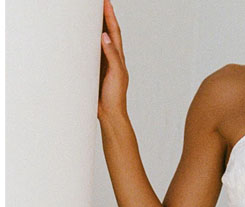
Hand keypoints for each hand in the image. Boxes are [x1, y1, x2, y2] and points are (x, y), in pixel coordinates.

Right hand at [98, 0, 128, 119]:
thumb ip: (112, 56)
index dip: (110, 16)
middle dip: (105, 17)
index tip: (106, 2)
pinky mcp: (96, 71)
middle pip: (108, 33)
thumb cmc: (116, 97)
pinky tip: (83, 39)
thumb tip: (106, 36)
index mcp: (119, 58)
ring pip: (100, 42)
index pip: (114, 32)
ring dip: (98, 28)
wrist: (110, 114)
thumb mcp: (116, 74)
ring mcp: (104, 65)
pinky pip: (92, 53)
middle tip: (100, 3)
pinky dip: (89, 43)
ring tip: (93, 14)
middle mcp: (112, 59)